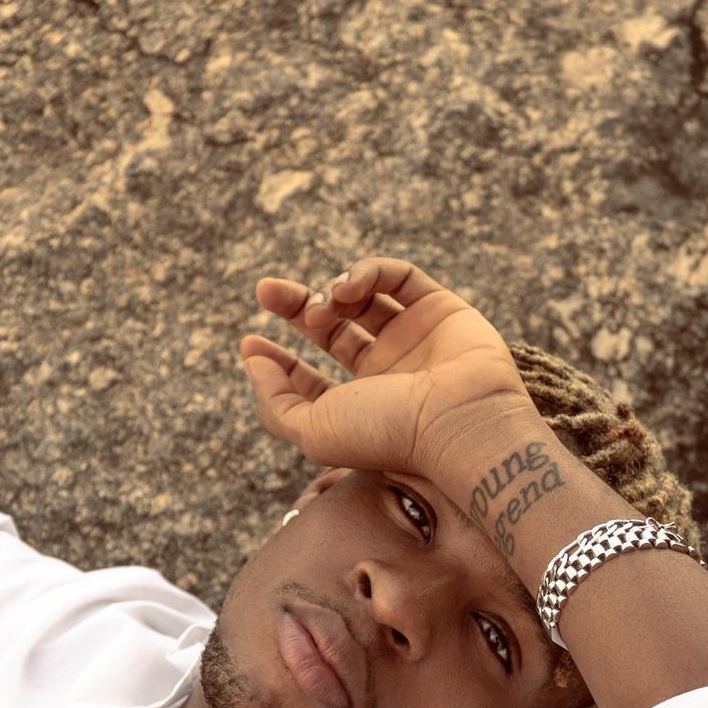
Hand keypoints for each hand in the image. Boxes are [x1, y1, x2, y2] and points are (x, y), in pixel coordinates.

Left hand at [239, 255, 540, 481]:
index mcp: (359, 408)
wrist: (457, 423)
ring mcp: (414, 339)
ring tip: (322, 308)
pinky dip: (368, 272)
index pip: (311, 379)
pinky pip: (399, 277)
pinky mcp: (440, 309)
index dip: (277, 361)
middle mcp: (387, 374)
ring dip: (330, 294)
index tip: (250, 343)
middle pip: (333, 329)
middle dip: (296, 307)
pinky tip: (347, 287)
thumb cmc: (387, 435)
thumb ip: (274, 402)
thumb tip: (252, 362)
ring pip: (363, 300)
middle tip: (266, 291)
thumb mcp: (312, 431)